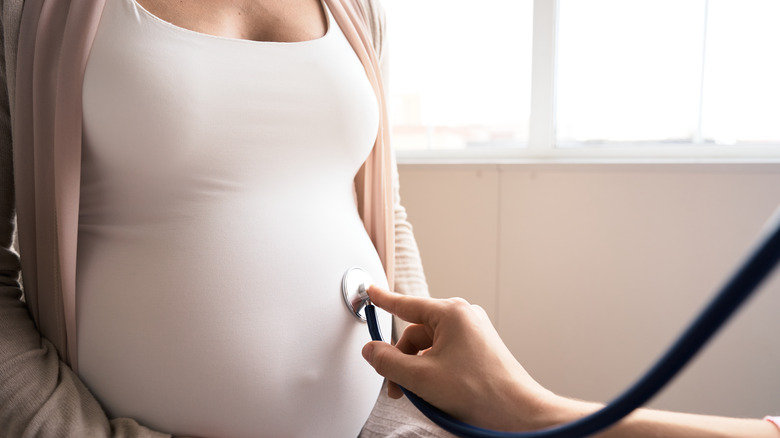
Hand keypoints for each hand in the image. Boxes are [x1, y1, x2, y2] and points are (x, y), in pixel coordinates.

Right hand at [361, 286, 563, 431]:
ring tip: (419, 396)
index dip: (384, 300)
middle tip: (395, 387)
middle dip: (402, 361)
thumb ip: (388, 362)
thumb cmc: (479, 391)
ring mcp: (474, 334)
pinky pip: (445, 355)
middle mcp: (464, 318)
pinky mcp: (479, 350)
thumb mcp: (421, 377)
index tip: (371, 291)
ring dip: (417, 370)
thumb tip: (371, 350)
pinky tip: (435, 394)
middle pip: (416, 333)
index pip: (407, 304)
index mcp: (451, 314)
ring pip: (430, 347)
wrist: (518, 413)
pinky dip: (433, 372)